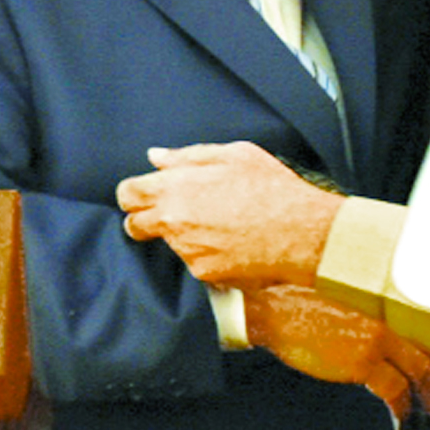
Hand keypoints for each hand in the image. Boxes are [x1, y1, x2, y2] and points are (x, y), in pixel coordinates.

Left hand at [117, 141, 342, 285]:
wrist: (301, 232)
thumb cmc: (272, 188)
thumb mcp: (234, 155)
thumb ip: (188, 156)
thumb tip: (157, 157)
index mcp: (176, 188)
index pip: (128, 193)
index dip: (133, 192)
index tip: (141, 193)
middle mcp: (174, 223)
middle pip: (134, 225)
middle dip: (144, 218)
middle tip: (172, 212)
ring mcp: (187, 252)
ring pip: (170, 243)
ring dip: (184, 234)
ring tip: (221, 223)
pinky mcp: (204, 274)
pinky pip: (195, 262)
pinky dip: (207, 253)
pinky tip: (232, 241)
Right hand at [244, 283, 429, 420]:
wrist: (276, 310)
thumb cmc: (302, 303)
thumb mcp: (344, 302)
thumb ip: (368, 316)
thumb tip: (383, 337)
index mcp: (383, 304)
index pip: (424, 329)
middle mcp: (386, 321)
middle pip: (426, 352)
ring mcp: (375, 342)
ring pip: (417, 371)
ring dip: (426, 394)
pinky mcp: (361, 363)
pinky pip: (394, 390)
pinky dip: (401, 406)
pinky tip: (402, 416)